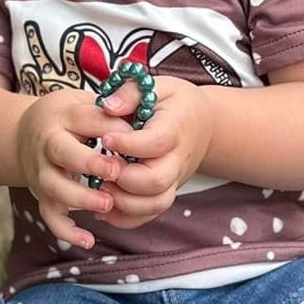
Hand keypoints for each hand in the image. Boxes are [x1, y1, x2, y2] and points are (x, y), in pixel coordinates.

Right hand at [14, 89, 125, 248]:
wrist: (24, 135)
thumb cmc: (67, 118)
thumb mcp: (83, 104)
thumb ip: (108, 114)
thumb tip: (138, 127)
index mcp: (63, 116)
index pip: (84, 119)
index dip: (107, 128)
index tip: (130, 138)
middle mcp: (47, 144)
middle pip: (62, 153)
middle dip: (89, 164)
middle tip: (116, 172)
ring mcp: (42, 172)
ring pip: (54, 188)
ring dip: (80, 198)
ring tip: (107, 205)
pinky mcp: (42, 195)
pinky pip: (50, 216)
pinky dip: (67, 231)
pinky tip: (88, 240)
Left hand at [96, 75, 212, 228]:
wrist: (203, 125)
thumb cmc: (175, 103)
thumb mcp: (158, 85)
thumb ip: (131, 92)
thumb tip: (107, 106)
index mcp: (175, 128)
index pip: (156, 142)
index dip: (129, 144)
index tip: (106, 137)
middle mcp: (177, 160)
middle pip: (156, 181)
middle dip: (124, 178)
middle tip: (102, 166)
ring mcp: (173, 181)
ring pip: (154, 205)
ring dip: (122, 202)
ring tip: (99, 185)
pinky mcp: (164, 194)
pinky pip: (147, 216)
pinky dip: (124, 218)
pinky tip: (103, 205)